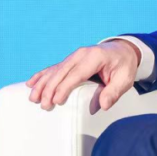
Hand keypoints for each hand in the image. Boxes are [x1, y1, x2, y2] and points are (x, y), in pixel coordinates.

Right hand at [25, 39, 140, 111]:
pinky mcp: (70, 60)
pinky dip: (42, 75)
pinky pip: (54, 67)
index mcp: (95, 57)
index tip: (56, 101)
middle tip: (44, 105)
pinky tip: (31, 83)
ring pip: (54, 70)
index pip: (76, 73)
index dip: (64, 87)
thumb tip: (103, 105)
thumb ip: (115, 91)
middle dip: (50, 89)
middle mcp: (82, 54)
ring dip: (42, 83)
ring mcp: (74, 56)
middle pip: (61, 72)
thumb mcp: (125, 78)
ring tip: (33, 98)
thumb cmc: (123, 65)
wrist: (123, 49)